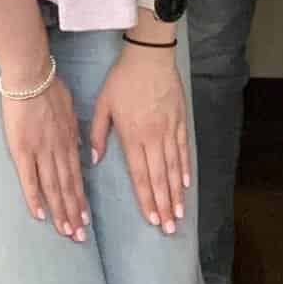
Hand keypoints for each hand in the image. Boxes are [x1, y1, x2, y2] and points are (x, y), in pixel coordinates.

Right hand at [0, 74, 88, 239]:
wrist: (31, 77)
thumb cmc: (50, 89)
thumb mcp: (70, 109)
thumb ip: (74, 132)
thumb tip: (78, 149)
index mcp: (69, 141)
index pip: (76, 177)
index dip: (81, 200)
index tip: (86, 220)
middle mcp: (58, 150)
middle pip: (67, 187)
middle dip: (74, 213)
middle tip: (79, 237)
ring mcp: (41, 152)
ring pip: (52, 187)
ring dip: (60, 211)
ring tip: (65, 232)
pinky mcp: (22, 151)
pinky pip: (29, 179)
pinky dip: (35, 198)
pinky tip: (40, 215)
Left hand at [89, 41, 188, 234]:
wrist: (150, 56)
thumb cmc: (123, 79)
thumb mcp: (102, 104)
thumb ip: (97, 133)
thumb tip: (95, 160)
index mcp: (132, 136)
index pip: (140, 175)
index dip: (146, 199)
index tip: (151, 219)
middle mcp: (152, 137)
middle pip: (159, 177)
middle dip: (164, 205)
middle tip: (169, 227)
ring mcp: (168, 129)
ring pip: (174, 167)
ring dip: (177, 192)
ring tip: (180, 213)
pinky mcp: (180, 119)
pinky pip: (183, 148)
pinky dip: (185, 167)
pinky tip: (187, 183)